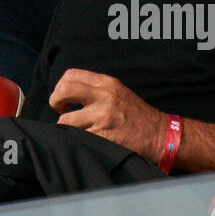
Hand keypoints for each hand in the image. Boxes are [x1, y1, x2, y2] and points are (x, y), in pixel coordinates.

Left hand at [49, 68, 166, 162]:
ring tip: (75, 129)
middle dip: (55, 102)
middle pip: (64, 90)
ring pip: (65, 120)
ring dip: (65, 127)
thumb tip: (66, 92)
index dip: (60, 87)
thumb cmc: (136, 115)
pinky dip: (75, 139)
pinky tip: (84, 139)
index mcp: (107, 83)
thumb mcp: (118, 92)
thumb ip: (95, 89)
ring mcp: (103, 117)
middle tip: (60, 111)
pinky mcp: (103, 136)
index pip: (71, 75)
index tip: (65, 99)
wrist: (159, 134)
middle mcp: (104, 96)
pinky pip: (77, 137)